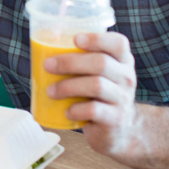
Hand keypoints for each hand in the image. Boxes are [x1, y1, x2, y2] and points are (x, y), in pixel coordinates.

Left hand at [52, 32, 142, 158]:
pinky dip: (75, 109)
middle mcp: (126, 77)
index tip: (75, 39)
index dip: (97, 39)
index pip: (118, 43)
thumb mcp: (99, 75)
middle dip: (70, 62)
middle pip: (101, 63)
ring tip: (50, 91)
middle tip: (47, 65)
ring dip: (67, 86)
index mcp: (123, 61)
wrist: (121, 129)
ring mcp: (122, 99)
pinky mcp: (115, 119)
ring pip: (96, 85)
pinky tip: (67, 111)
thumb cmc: (100, 94)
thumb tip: (42, 47)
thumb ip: (81, 60)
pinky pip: (93, 110)